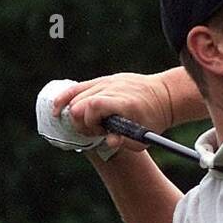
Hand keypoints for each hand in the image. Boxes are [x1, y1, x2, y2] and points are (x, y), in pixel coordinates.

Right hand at [52, 73, 174, 153]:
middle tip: (95, 131)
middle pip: (80, 103)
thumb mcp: (144, 138)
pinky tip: (58, 108)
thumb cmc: (153, 120)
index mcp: (124, 102)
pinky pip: (78, 87)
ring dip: (76, 113)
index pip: (93, 106)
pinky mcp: (103, 80)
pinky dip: (66, 98)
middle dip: (82, 122)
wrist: (164, 96)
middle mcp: (113, 89)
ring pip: (76, 95)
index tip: (99, 132)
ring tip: (90, 124)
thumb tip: (108, 142)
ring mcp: (107, 82)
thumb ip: (124, 142)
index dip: (89, 122)